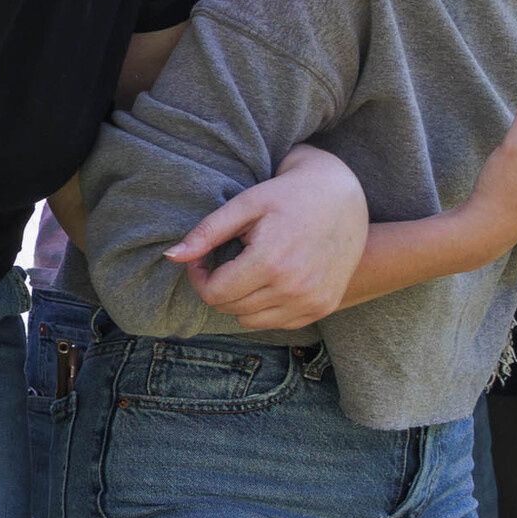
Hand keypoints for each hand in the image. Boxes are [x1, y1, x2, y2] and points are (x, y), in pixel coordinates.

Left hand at [168, 148, 368, 329]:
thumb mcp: (246, 204)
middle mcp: (294, 289)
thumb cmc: (289, 194)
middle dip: (218, 286)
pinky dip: (264, 308)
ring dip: (240, 300)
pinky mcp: (323, 308)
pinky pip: (277, 323)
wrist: (345, 196)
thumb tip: (171, 257)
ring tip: (247, 268)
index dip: (199, 277)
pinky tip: (269, 279)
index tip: (203, 257)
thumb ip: (207, 233)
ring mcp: (312, 302)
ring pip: (251, 321)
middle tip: (223, 259)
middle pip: (231, 309)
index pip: (214, 294)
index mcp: (271, 263)